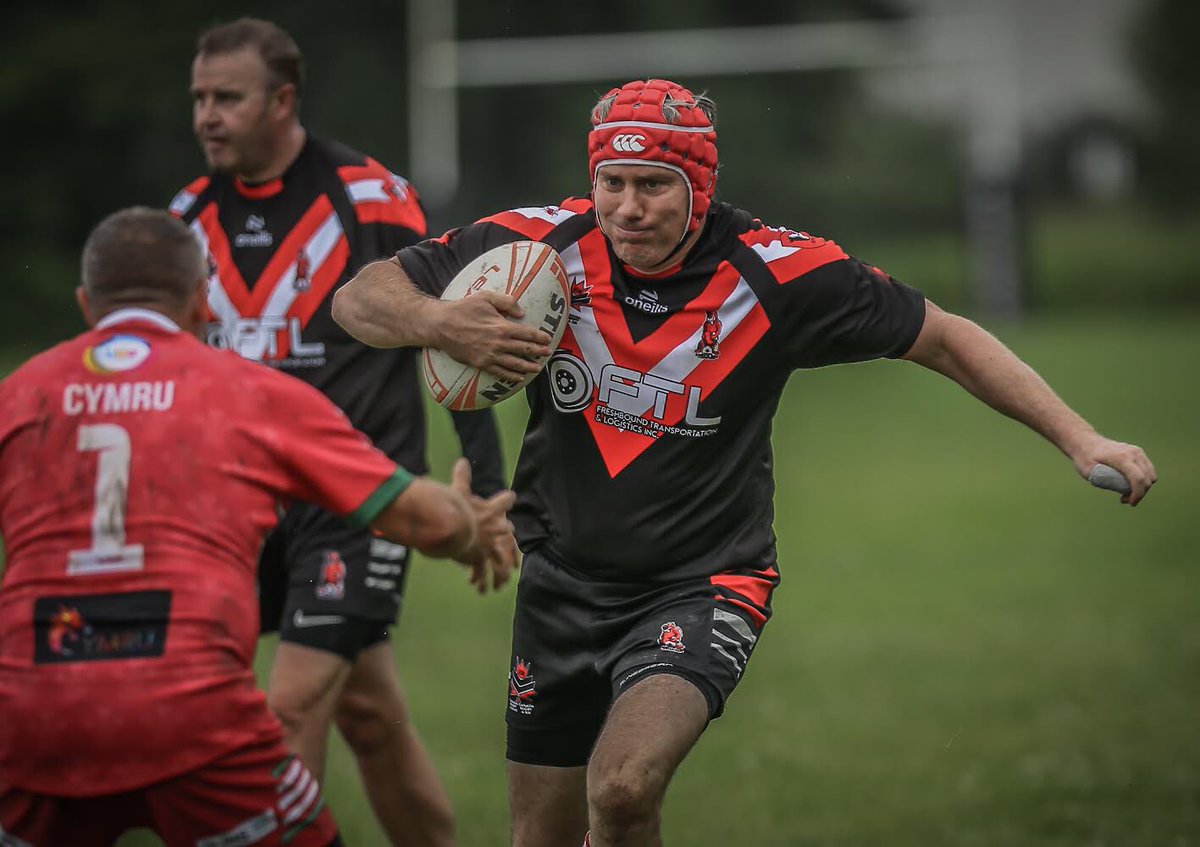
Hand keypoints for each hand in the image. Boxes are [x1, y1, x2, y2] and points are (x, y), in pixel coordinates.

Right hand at [433, 292, 552, 382]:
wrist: (442, 325)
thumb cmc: (463, 308)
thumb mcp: (485, 297)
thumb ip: (506, 302)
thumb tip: (521, 312)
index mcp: (502, 326)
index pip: (528, 333)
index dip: (540, 337)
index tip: (548, 339)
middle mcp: (499, 343)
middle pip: (525, 349)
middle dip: (538, 352)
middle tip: (547, 354)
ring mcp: (490, 355)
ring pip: (515, 364)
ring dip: (529, 367)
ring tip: (537, 368)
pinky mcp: (481, 364)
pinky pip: (500, 373)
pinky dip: (511, 377)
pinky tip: (519, 378)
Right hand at [450, 458, 519, 590]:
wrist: (452, 529)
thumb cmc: (456, 507)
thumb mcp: (459, 490)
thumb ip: (462, 477)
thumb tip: (462, 460)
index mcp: (490, 511)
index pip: (505, 502)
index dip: (507, 499)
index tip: (511, 497)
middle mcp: (493, 529)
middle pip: (506, 530)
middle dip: (507, 531)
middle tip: (509, 532)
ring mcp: (487, 545)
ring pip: (498, 555)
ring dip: (500, 561)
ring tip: (502, 571)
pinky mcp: (477, 559)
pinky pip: (481, 571)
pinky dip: (480, 579)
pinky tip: (479, 586)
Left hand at [1071, 436, 1156, 505]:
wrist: (1085, 441)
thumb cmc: (1085, 458)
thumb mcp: (1089, 472)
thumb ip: (1105, 480)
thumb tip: (1120, 489)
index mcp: (1121, 457)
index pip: (1138, 479)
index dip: (1138, 494)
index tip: (1130, 503)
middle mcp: (1133, 453)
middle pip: (1147, 479)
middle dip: (1139, 493)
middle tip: (1124, 499)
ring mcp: (1137, 452)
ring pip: (1150, 475)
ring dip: (1142, 488)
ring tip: (1126, 493)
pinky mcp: (1138, 453)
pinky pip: (1148, 470)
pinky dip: (1143, 480)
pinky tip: (1130, 484)